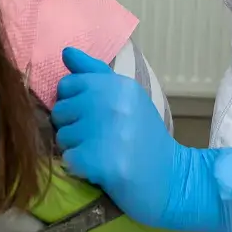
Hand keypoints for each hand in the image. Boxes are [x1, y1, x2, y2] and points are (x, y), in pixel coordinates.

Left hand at [52, 48, 231, 231]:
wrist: (171, 179)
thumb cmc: (145, 137)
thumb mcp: (126, 97)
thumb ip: (94, 73)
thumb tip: (65, 52)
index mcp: (118, 84)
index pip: (67, 84)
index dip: (73, 103)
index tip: (92, 116)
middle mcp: (111, 102)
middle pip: (60, 111)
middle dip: (72, 127)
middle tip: (100, 139)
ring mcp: (106, 132)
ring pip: (62, 137)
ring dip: (76, 149)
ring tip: (102, 153)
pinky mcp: (100, 161)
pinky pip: (68, 160)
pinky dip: (80, 169)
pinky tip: (101, 169)